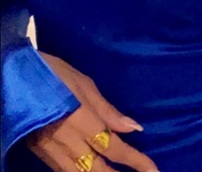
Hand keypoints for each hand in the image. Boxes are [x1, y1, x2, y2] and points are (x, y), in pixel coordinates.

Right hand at [25, 52, 158, 171]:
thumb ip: (107, 109)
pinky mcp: (40, 153)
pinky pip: (63, 171)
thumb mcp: (83, 84)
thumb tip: (134, 127)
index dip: (135, 161)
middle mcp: (66, 141)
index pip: (113, 147)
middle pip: (97, 170)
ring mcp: (50, 150)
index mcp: (81, 121)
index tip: (153, 170)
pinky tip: (91, 171)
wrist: (11, 78)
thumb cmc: (52, 73)